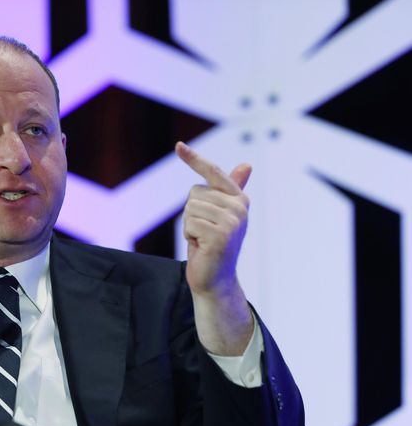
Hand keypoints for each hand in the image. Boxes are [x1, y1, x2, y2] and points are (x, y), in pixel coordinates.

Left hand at [175, 141, 253, 354]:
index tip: (178, 146)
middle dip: (191, 214)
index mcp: (239, 199)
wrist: (215, 279)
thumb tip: (247, 164)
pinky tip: (201, 247)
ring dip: (189, 226)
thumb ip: (230, 189)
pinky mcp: (220, 235)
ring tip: (202, 240)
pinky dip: (189, 237)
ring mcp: (231, 221)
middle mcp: (239, 207)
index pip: (214, 173)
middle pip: (194, 193)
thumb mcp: (219, 215)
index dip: (195, 159)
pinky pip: (189, 223)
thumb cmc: (212, 245)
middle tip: (203, 233)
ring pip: (190, 208)